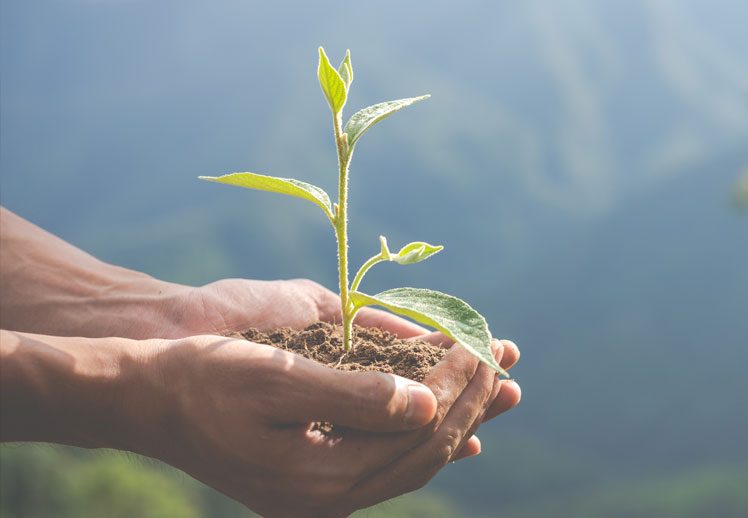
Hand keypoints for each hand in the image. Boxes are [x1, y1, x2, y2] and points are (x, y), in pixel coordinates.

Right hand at [144, 334, 503, 516]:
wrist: (146, 400)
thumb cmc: (205, 378)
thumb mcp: (277, 378)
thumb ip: (355, 396)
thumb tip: (427, 403)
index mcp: (320, 478)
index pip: (418, 433)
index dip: (459, 387)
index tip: (482, 344)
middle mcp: (327, 498)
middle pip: (425, 452)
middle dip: (472, 402)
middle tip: (506, 358)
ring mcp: (321, 495)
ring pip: (413, 461)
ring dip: (459, 419)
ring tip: (501, 386)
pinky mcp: (314, 481)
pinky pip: (389, 465)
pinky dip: (426, 440)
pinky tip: (456, 430)